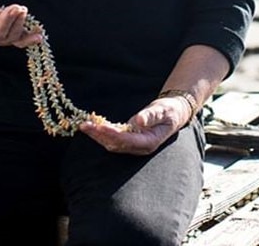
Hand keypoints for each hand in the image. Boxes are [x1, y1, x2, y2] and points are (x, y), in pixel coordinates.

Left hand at [79, 95, 193, 155]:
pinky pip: (113, 138)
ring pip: (112, 144)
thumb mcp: (163, 111)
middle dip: (99, 136)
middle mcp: (139, 147)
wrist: (174, 113)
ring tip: (84, 125)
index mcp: (149, 142)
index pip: (126, 141)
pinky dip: (102, 132)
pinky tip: (93, 125)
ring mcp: (134, 145)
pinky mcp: (129, 139)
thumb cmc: (169, 111)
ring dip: (97, 136)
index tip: (99, 127)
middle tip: (84, 126)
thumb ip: (151, 116)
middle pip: (115, 145)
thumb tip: (138, 121)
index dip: (111, 134)